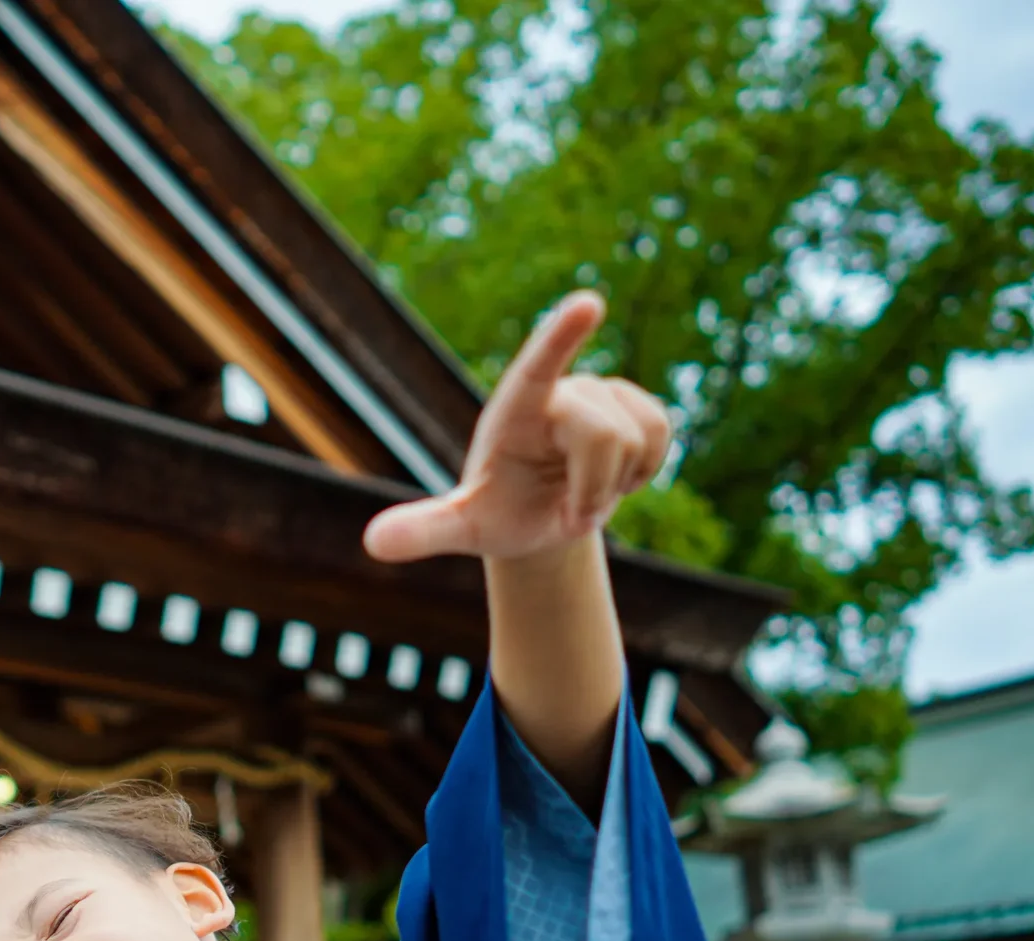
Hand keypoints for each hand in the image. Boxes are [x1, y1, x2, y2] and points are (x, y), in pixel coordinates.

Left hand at [363, 291, 672, 566]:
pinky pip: (661, 433)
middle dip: (594, 487)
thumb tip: (371, 544)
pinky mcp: (636, 402)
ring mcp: (601, 392)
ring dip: (616, 483)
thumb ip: (423, 530)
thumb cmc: (496, 515)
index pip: (538, 368)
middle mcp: (559, 391)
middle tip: (570, 516)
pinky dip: (644, 470)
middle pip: (604, 433)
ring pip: (638, 435)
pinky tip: (616, 477)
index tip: (587, 303)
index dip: (561, 337)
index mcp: (514, 412)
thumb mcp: (462, 527)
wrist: (537, 515)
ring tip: (585, 492)